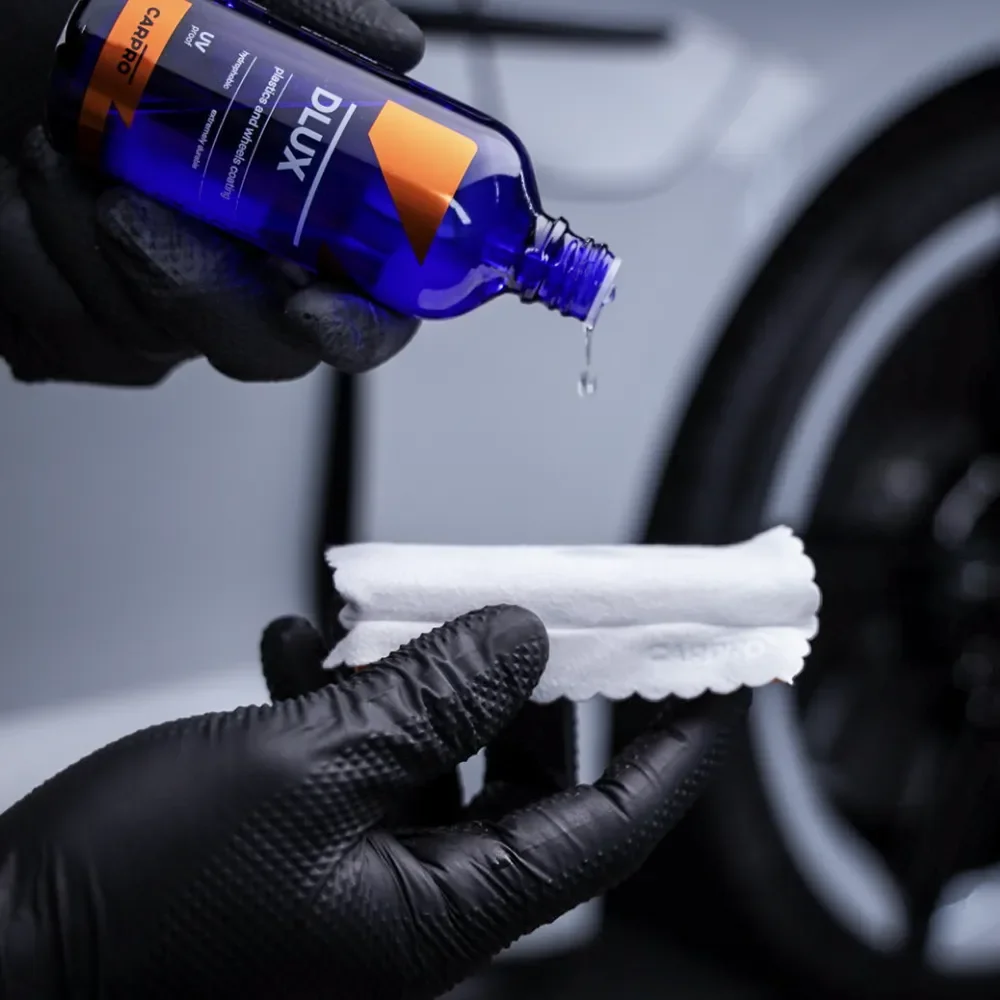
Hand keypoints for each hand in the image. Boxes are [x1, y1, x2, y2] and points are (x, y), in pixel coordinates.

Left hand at [0, 0, 424, 385]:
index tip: (314, 308)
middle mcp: (237, 267)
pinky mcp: (87, 327)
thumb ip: (306, 18)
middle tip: (131, 216)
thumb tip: (400, 50)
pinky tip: (28, 200)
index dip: (359, 327)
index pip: (364, 305)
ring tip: (53, 156)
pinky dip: (42, 262)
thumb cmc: (62, 29)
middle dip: (199, 293)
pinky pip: (81, 339)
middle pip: (268, 348)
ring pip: (160, 341)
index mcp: (292, 214)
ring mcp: (163, 301)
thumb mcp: (201, 0)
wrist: (0, 51)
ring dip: (90, 248)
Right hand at [0, 605, 748, 999]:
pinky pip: (363, 753)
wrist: (6, 934)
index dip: (672, 752)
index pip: (606, 829)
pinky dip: (347, 693)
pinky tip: (302, 645)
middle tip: (542, 612)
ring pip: (439, 752)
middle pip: (524, 776)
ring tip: (382, 623)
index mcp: (439, 912)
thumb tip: (523, 641)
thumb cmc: (135, 895)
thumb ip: (430, 699)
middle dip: (532, 685)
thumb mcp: (306, 767)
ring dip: (419, 676)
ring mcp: (358, 868)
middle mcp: (412, 898)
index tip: (711, 684)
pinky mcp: (307, 835)